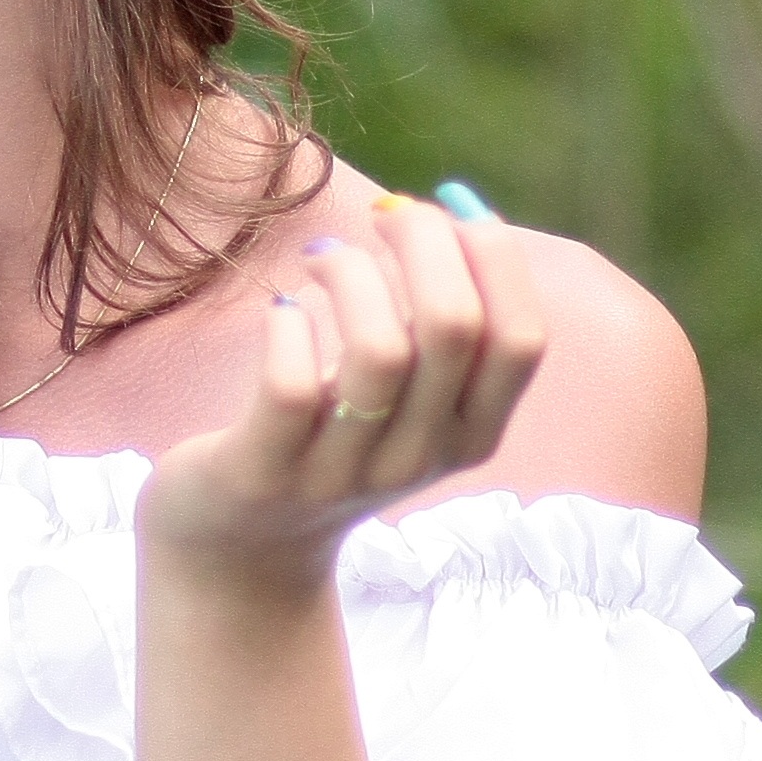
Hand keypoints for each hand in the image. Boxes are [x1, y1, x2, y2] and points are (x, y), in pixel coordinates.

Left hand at [138, 194, 547, 594]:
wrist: (239, 550)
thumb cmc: (329, 442)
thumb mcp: (408, 402)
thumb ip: (438, 327)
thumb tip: (458, 210)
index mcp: (470, 435)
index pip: (521, 339)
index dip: (495, 256)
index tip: (450, 211)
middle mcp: (418, 458)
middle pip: (455, 327)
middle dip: (425, 241)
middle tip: (383, 215)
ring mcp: (342, 472)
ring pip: (379, 351)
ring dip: (352, 275)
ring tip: (322, 260)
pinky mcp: (266, 474)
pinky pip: (291, 385)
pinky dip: (287, 323)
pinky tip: (281, 310)